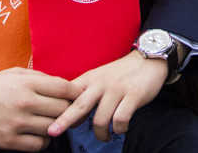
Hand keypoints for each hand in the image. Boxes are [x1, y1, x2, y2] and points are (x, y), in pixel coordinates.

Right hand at [0, 67, 75, 150]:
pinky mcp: (10, 141)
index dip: (76, 93)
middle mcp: (24, 103)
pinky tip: (39, 134)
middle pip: (62, 109)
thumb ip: (39, 77)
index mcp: (26, 83)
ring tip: (51, 123)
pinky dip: (43, 141)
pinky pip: (39, 144)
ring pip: (53, 128)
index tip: (78, 96)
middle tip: (67, 111)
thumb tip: (62, 85)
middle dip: (68, 110)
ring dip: (56, 127)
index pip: (64, 88)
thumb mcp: (13, 73)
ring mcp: (17, 123)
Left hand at [47, 50, 167, 141]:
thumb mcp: (99, 77)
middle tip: (52, 132)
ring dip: (101, 134)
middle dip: (64, 121)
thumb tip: (68, 114)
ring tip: (104, 137)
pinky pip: (121, 119)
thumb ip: (85, 92)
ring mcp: (117, 90)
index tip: (49, 122)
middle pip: (79, 105)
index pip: (69, 95)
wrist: (148, 59)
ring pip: (100, 119)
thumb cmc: (121, 73)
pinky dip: (119, 129)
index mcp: (90, 79)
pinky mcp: (133, 95)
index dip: (58, 109)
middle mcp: (101, 84)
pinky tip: (121, 129)